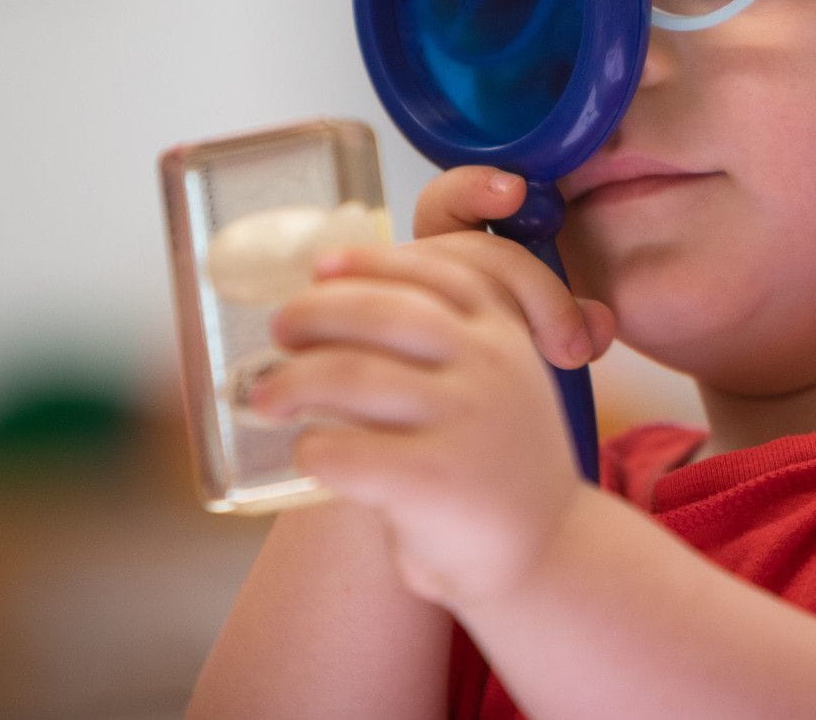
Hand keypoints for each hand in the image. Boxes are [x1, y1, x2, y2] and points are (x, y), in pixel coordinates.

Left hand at [249, 167, 615, 607]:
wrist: (548, 552)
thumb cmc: (494, 463)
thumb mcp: (499, 384)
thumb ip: (447, 346)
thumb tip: (335, 306)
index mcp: (503, 332)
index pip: (431, 271)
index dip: (368, 263)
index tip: (320, 269)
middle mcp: (490, 363)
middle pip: (380, 312)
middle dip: (315, 312)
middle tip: (280, 329)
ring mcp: (465, 419)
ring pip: (350, 375)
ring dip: (292, 382)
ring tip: (267, 398)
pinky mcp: (435, 481)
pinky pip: (345, 451)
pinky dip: (312, 450)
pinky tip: (307, 455)